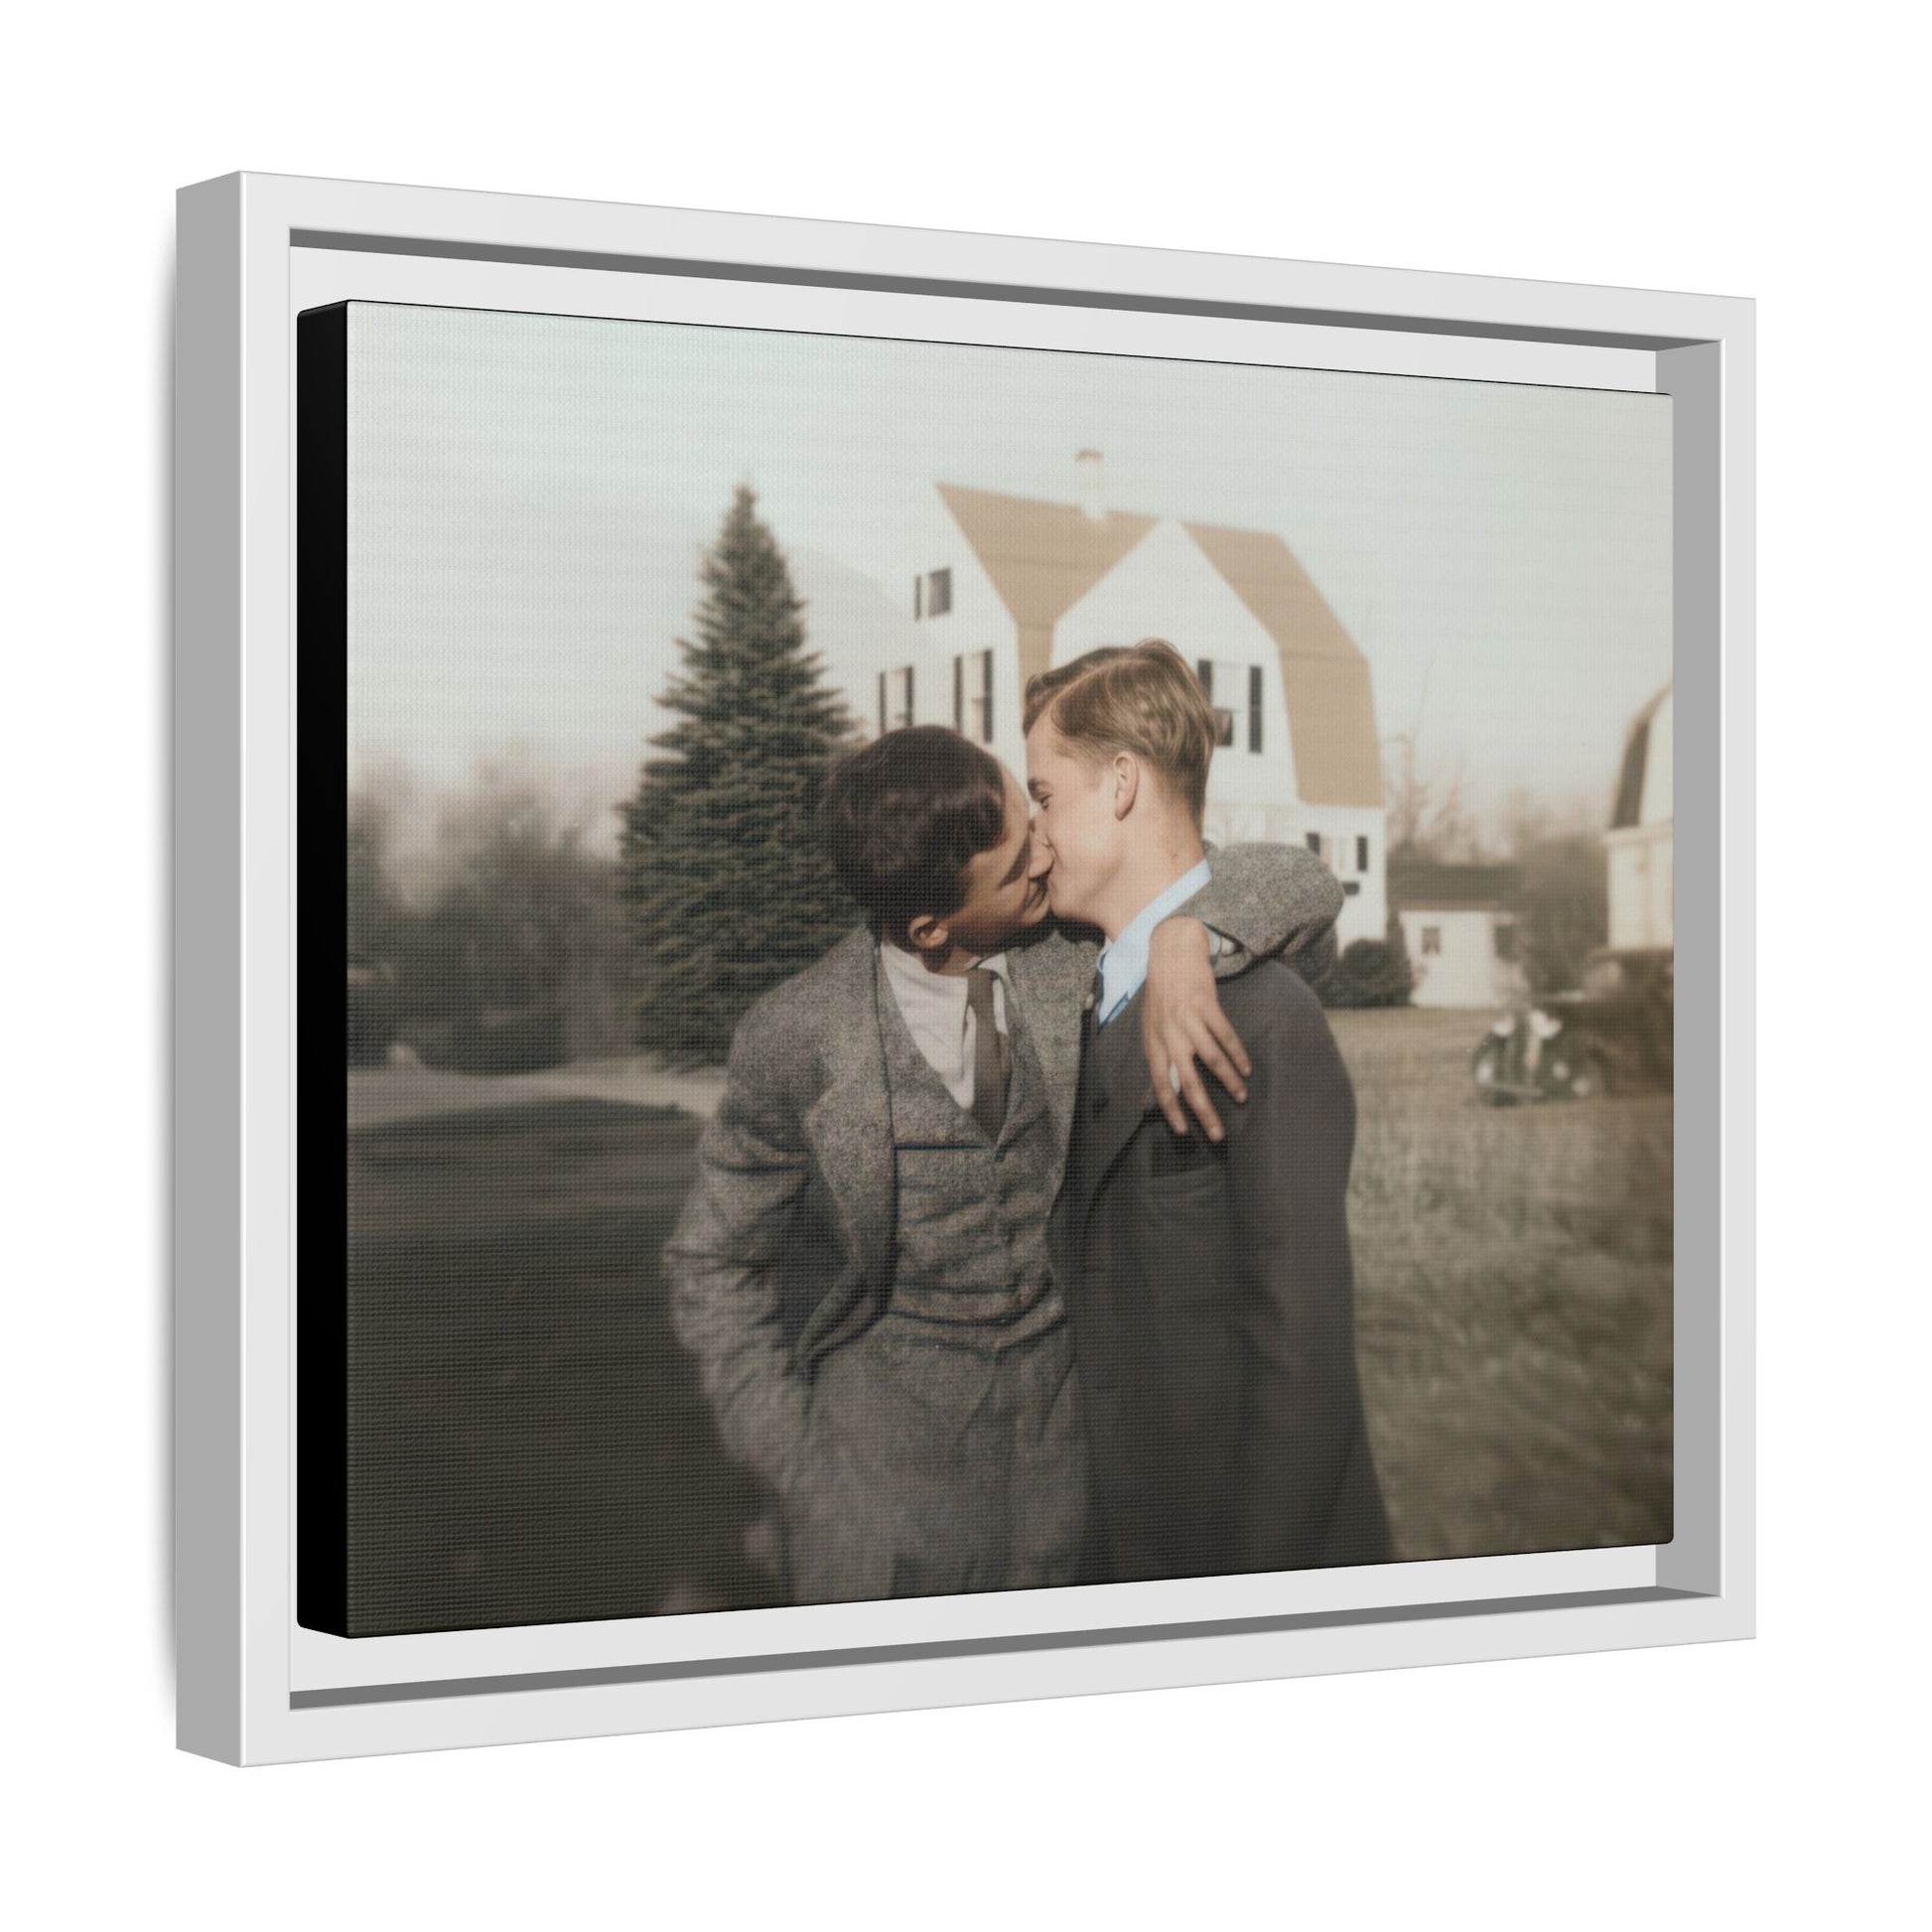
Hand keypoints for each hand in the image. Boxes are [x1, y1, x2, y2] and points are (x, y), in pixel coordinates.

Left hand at [1143, 918, 1251, 1140]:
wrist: (1170, 951)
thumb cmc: (1163, 992)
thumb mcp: (1153, 1024)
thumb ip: (1162, 1052)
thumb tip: (1174, 1085)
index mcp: (1153, 1042)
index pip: (1160, 1084)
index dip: (1171, 1110)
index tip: (1184, 1132)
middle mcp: (1168, 1033)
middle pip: (1187, 1081)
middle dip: (1203, 1111)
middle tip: (1218, 1133)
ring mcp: (1186, 1018)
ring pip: (1210, 1060)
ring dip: (1228, 1082)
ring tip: (1241, 1097)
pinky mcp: (1204, 1004)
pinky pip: (1224, 1036)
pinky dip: (1237, 1055)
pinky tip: (1246, 1069)